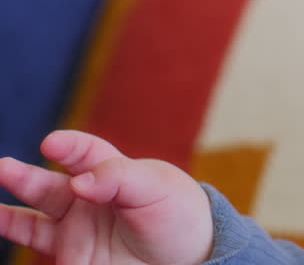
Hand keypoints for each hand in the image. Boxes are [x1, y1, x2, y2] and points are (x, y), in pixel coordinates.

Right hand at [0, 130, 213, 264]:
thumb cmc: (179, 216)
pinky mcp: (71, 256)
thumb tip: (78, 183)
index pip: (85, 152)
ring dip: (7, 213)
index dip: (68, 146)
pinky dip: (10, 237)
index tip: (52, 144)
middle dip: (22, 176)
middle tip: (3, 168)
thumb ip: (119, 178)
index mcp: (113, 172)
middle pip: (48, 185)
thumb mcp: (159, 188)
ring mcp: (76, 230)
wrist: (190, 260)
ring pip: (32, 219)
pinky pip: (34, 247)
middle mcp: (88, 200)